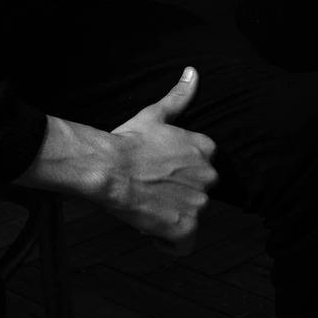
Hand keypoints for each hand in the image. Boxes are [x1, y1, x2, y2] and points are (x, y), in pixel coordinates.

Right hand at [104, 66, 217, 255]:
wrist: (109, 169)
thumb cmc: (128, 140)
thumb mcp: (155, 114)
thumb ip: (180, 96)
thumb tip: (193, 73)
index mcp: (205, 149)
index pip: (203, 165)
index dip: (181, 171)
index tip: (162, 171)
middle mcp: (208, 177)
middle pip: (199, 192)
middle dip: (180, 194)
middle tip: (151, 189)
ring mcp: (199, 204)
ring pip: (191, 215)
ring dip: (173, 216)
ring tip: (147, 206)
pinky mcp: (186, 228)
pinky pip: (184, 244)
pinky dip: (171, 242)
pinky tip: (153, 231)